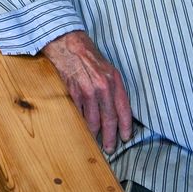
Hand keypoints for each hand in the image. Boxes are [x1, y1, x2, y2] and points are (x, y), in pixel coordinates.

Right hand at [42, 30, 132, 151]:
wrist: (67, 43)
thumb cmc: (87, 55)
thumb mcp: (106, 68)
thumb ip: (112, 87)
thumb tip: (114, 108)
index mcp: (114, 80)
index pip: (124, 109)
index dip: (125, 126)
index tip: (125, 138)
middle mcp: (103, 86)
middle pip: (109, 119)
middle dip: (110, 137)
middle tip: (110, 148)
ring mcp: (87, 91)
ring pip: (92, 120)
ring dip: (94, 134)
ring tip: (95, 142)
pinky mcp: (72, 93)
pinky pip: (79, 114)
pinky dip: (80, 124)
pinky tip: (81, 130)